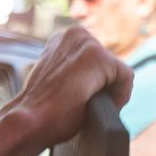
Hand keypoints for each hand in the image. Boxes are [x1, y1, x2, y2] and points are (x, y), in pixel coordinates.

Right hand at [10, 28, 132, 148]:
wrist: (29, 121)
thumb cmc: (39, 108)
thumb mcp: (57, 80)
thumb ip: (73, 71)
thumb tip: (92, 79)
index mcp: (65, 38)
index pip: (98, 61)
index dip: (96, 85)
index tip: (83, 102)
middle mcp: (76, 34)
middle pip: (110, 66)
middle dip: (106, 88)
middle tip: (89, 108)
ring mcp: (87, 43)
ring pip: (119, 72)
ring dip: (112, 93)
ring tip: (93, 109)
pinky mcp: (99, 57)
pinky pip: (127, 78)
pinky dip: (120, 97)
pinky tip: (101, 108)